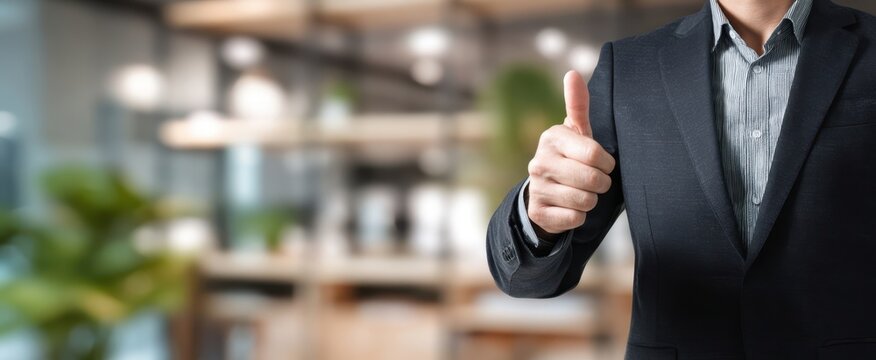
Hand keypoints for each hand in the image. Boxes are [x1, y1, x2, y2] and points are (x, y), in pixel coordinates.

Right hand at [526, 71, 615, 236]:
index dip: (606, 163)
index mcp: (552, 138)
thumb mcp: (575, 133)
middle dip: (601, 184)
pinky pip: (575, 219)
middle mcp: (539, 162)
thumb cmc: (569, 158)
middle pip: (593, 180)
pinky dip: (578, 216)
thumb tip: (572, 73)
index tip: (602, 163)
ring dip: (590, 200)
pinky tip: (568, 207)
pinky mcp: (538, 213)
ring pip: (586, 201)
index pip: (594, 154)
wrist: (543, 193)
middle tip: (594, 180)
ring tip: (580, 192)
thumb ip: (578, 104)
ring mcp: (536, 188)